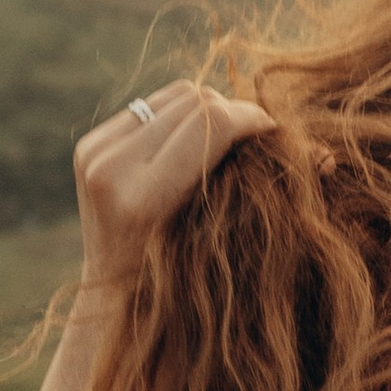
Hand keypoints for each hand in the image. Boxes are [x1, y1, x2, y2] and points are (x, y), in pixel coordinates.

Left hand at [69, 78, 275, 310]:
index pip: (211, 124)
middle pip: (193, 101)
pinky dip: (181, 115)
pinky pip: (152, 105)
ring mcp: (95, 153)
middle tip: (257, 133)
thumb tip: (301, 140)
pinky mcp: (90, 145)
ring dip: (208, 108)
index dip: (251, 119)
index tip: (274, 132)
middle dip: (234, 111)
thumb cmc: (179, 279)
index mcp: (141, 199)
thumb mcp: (218, 236)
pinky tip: (194, 139)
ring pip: (175, 95)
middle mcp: (109, 168)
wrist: (113, 295)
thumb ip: (243, 179)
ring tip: (229, 134)